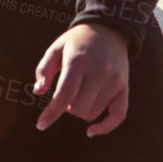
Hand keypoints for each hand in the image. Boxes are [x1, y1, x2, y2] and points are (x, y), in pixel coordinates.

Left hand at [33, 22, 130, 136]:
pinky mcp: (124, 87)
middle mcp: (99, 71)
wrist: (108, 29)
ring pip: (92, 113)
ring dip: (80, 110)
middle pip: (77, 108)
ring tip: (79, 94)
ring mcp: (114, 80)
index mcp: (79, 61)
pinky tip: (90, 131)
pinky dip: (104, 127)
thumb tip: (38, 91)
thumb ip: (44, 69)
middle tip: (66, 93)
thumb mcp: (56, 48)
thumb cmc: (76, 42)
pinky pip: (118, 116)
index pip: (64, 94)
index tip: (41, 125)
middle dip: (66, 107)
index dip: (51, 113)